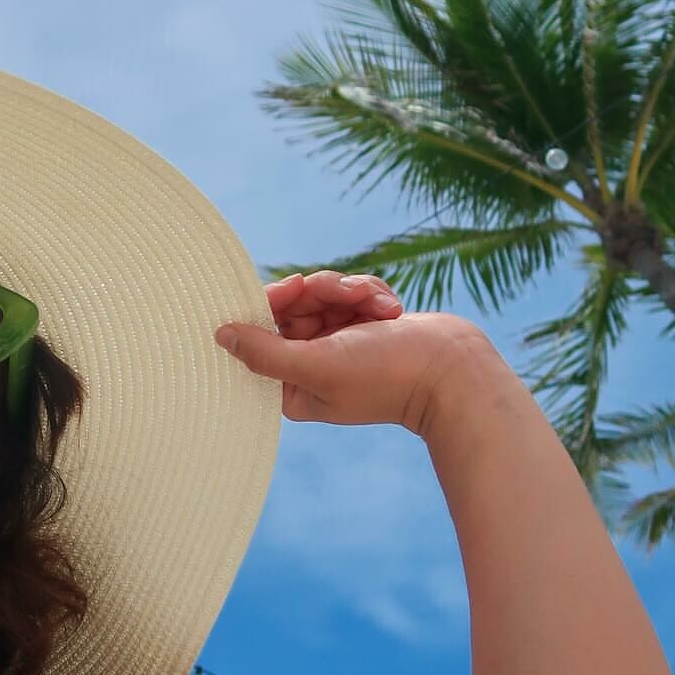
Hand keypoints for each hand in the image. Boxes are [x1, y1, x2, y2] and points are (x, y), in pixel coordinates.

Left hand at [216, 269, 482, 434]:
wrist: (454, 369)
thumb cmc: (385, 375)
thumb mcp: (317, 364)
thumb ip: (265, 352)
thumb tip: (220, 335)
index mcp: (293, 385)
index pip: (260, 332)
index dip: (273, 304)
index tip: (295, 289)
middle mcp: (312, 364)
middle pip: (291, 307)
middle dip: (321, 292)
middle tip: (346, 293)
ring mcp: (340, 344)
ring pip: (323, 293)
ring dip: (351, 291)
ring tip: (380, 307)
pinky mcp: (365, 325)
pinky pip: (351, 292)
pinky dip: (371, 294)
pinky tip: (392, 308)